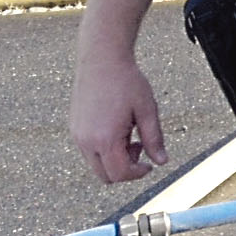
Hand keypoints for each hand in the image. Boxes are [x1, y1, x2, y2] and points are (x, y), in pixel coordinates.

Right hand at [70, 55, 167, 183]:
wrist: (102, 60)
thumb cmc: (127, 82)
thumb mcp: (147, 110)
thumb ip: (154, 138)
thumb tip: (162, 162)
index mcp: (105, 139)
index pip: (120, 173)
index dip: (138, 173)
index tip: (150, 165)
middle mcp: (86, 142)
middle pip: (105, 176)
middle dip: (125, 169)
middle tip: (139, 145)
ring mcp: (77, 136)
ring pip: (96, 165)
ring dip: (114, 159)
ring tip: (129, 133)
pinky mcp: (74, 129)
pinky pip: (89, 151)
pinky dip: (104, 149)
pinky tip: (117, 127)